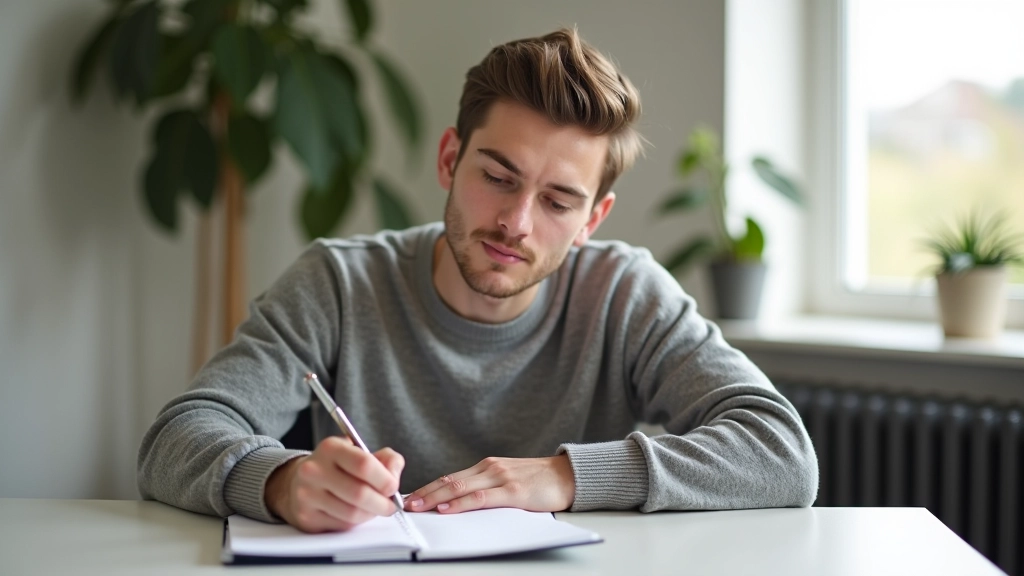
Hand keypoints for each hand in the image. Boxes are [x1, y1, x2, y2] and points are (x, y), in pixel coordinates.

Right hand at [265, 436, 403, 532]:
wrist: (299, 482)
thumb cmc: (337, 467)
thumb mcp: (359, 452)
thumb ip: (385, 459)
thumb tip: (394, 474)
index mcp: (330, 448)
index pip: (364, 464)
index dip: (385, 479)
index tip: (393, 487)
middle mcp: (314, 470)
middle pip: (360, 493)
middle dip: (382, 503)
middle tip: (390, 505)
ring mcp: (307, 495)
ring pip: (352, 513)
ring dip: (370, 514)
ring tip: (374, 508)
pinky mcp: (306, 517)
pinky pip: (341, 525)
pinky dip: (356, 522)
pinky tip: (356, 513)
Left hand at [404, 455, 574, 513]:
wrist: (569, 476)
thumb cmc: (540, 482)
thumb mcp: (508, 481)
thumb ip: (487, 489)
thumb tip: (460, 505)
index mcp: (487, 467)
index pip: (451, 477)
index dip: (429, 487)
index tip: (411, 497)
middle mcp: (490, 468)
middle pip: (450, 480)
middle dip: (425, 493)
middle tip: (406, 504)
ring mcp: (501, 478)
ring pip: (460, 487)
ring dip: (436, 498)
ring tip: (419, 507)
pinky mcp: (513, 491)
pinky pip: (481, 497)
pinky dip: (462, 503)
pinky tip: (448, 508)